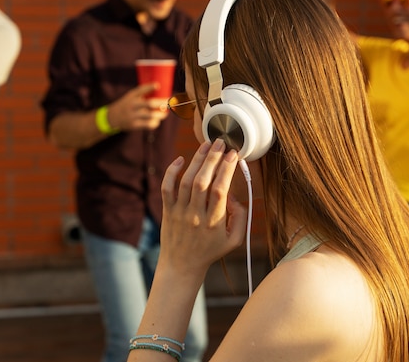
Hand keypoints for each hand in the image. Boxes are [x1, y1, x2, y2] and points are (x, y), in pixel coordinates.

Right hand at [107, 84, 168, 130]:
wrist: (112, 118)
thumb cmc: (127, 105)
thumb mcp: (131, 96)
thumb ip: (143, 93)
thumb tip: (160, 89)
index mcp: (131, 96)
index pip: (140, 90)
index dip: (149, 87)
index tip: (158, 85)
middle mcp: (132, 105)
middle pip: (149, 103)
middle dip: (161, 103)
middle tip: (168, 103)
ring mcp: (133, 115)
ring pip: (151, 115)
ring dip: (160, 114)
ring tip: (164, 114)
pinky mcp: (134, 125)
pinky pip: (148, 124)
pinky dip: (155, 123)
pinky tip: (157, 121)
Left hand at [159, 140, 246, 277]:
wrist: (182, 265)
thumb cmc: (211, 250)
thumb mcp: (235, 239)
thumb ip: (241, 216)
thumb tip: (233, 194)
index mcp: (214, 222)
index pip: (220, 190)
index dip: (227, 169)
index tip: (233, 154)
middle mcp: (196, 216)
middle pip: (202, 182)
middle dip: (213, 159)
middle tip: (221, 142)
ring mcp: (179, 212)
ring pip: (186, 181)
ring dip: (196, 160)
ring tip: (206, 145)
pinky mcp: (167, 210)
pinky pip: (166, 188)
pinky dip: (171, 172)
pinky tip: (180, 159)